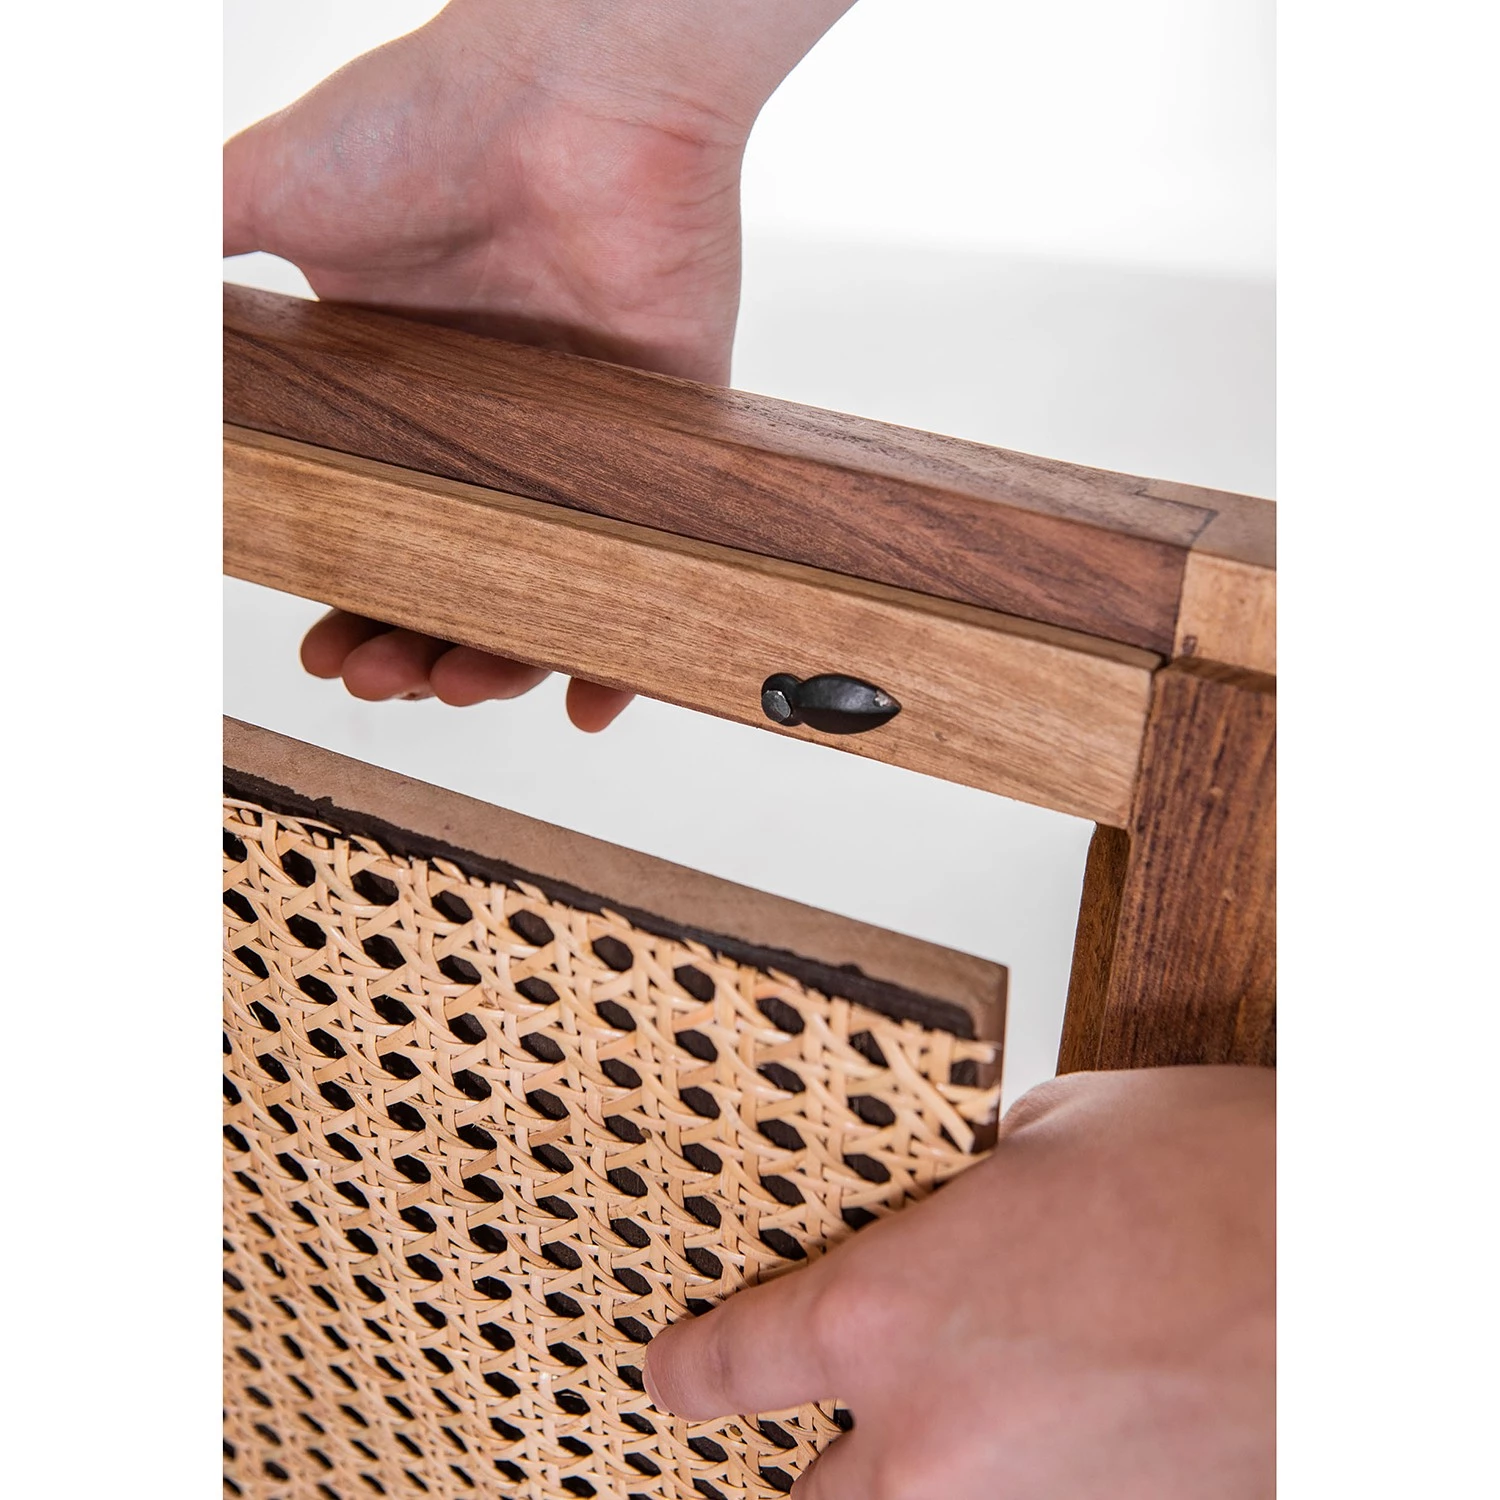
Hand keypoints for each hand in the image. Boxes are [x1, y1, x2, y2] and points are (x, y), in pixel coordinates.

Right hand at [225, 0, 850, 729]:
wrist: (574, 82)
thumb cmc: (428, 122)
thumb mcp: (267, 197)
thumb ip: (185, 262)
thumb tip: (100, 327)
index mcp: (405, 397)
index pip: (374, 531)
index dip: (344, 598)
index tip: (318, 645)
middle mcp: (494, 435)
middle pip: (457, 581)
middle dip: (410, 647)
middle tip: (375, 675)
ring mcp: (582, 447)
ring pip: (544, 593)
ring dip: (496, 661)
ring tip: (451, 685)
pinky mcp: (669, 444)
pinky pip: (655, 568)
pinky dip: (627, 646)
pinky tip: (591, 699)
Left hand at [644, 1066, 1274, 1497]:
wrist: (1374, 1277)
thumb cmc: (1228, 1185)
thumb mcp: (1060, 1129)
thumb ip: (975, 1178)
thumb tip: (964, 1193)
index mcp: (890, 1314)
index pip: (731, 1368)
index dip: (688, 1371)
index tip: (672, 1371)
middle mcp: (937, 1443)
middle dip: (824, 1459)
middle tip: (849, 1406)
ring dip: (936, 1474)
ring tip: (996, 1394)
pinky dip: (1032, 1480)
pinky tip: (1073, 1416)